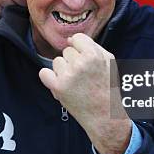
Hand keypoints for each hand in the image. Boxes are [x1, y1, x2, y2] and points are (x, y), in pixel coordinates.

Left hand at [39, 33, 130, 153]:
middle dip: (73, 61)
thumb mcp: (109, 62)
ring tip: (75, 83)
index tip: (85, 60)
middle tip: (83, 76)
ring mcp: (68, 75)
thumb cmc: (107, 87)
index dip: (80, 49)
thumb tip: (70, 39)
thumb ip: (92, 46)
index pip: (77, 38)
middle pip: (66, 51)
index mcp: (94, 55)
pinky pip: (43, 73)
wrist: (104, 115)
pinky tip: (60, 84)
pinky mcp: (58, 87)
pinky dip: (49, 78)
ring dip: (63, 71)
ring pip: (57, 62)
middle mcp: (80, 64)